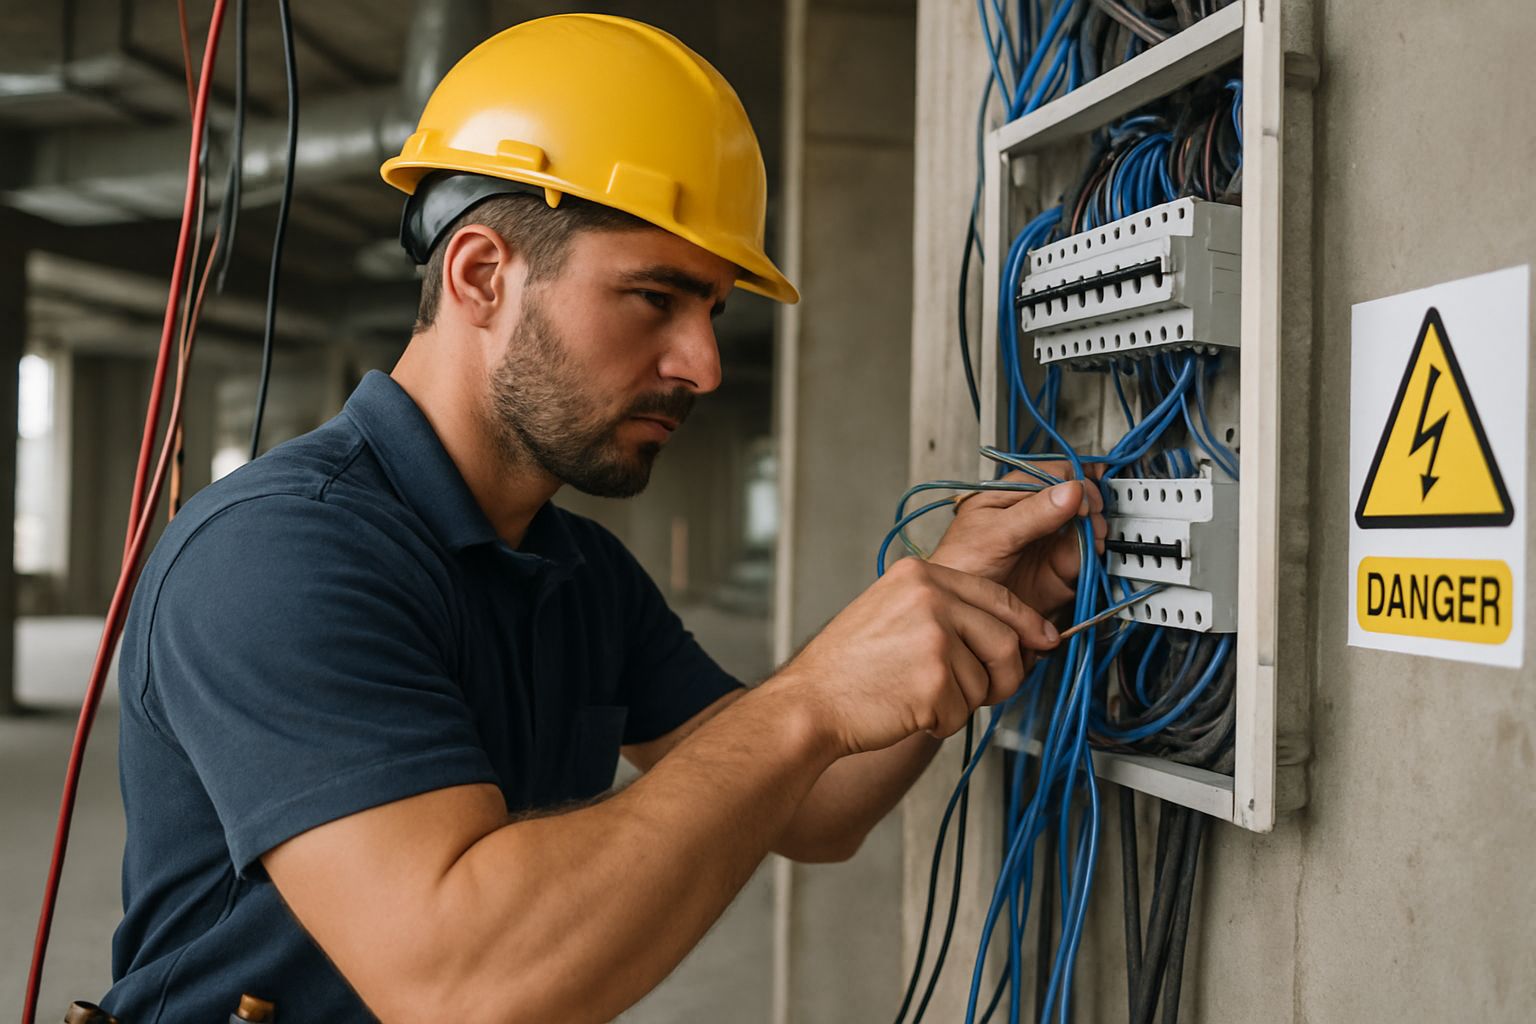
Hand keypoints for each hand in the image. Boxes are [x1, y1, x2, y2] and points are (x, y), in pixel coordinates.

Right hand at [774, 559, 1060, 755]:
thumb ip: (947, 612)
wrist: (808, 704)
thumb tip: (1016, 634)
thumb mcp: (892, 612)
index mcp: (919, 574)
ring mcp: (933, 638)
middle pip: (1006, 640)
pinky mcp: (935, 680)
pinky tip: (908, 711)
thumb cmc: (847, 668)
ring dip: (963, 702)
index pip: (996, 596)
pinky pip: (966, 710)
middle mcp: (929, 598)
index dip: (1027, 623)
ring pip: (988, 681)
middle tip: (987, 692)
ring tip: (919, 697)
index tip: (1044, 640)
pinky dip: (943, 721)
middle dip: (1006, 675)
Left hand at [928, 466, 1106, 615]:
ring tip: (1092, 534)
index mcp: (1010, 495)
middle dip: (1088, 502)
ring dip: (1095, 526)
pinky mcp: (1058, 565)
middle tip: (1090, 514)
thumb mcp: (994, 534)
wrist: (964, 611)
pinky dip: (1094, 550)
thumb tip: (1070, 490)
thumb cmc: (960, 567)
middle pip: (1074, 496)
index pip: (1051, 473)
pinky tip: (1092, 550)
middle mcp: (1032, 514)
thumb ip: (1033, 513)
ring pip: (1083, 523)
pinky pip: (1084, 552)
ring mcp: (1046, 539)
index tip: (1080, 496)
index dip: (1071, 480)